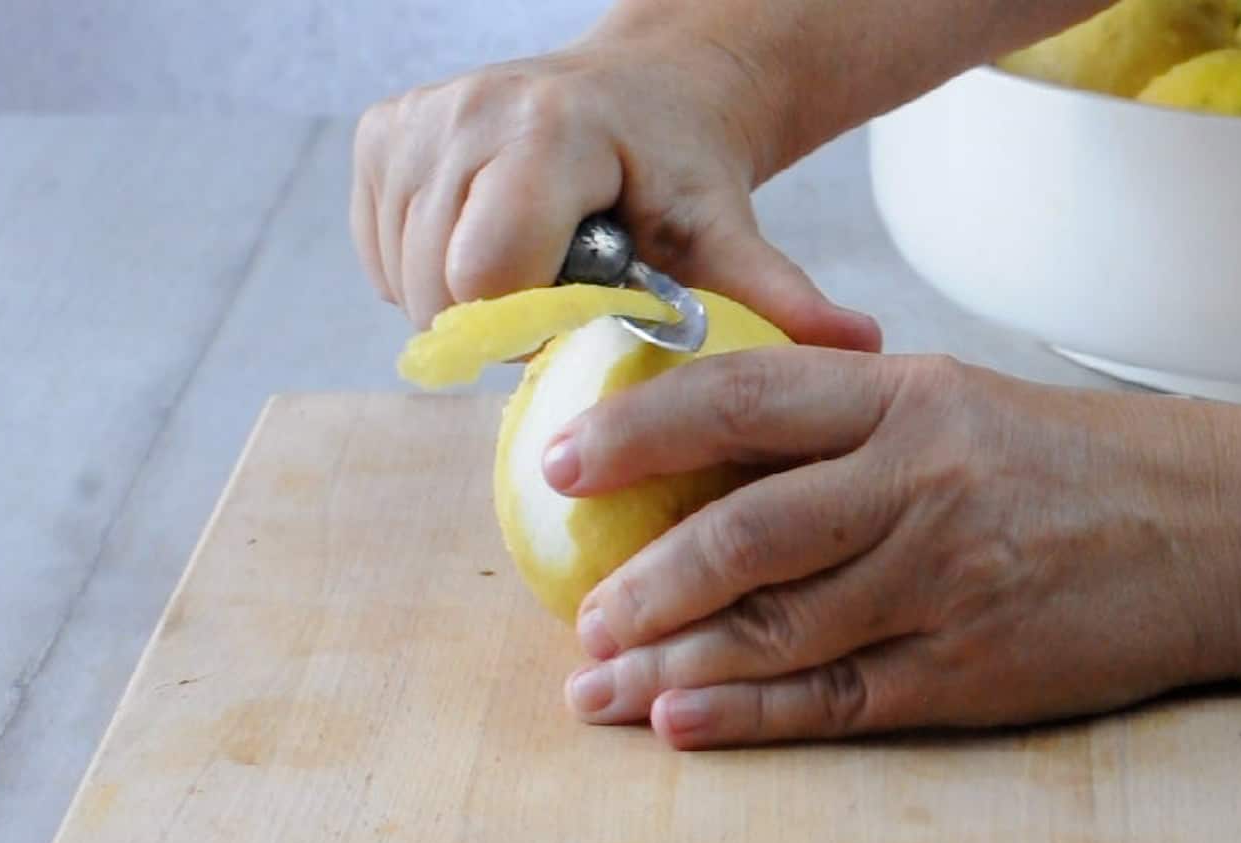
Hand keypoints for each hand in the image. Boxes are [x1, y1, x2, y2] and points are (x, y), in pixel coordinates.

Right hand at [349, 34, 880, 347]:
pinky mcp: (379, 132)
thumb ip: (775, 300)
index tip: (579, 312)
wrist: (646, 94)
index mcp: (546, 132)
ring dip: (466, 301)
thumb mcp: (727, 236)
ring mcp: (414, 120)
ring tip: (536, 263)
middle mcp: (466, 112)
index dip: (529, 322)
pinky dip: (426, 271)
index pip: (488, 277)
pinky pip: (378, 250)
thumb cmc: (681, 176)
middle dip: (499, 321)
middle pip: (439, 290)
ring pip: (402, 280)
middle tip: (563, 294)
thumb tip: (862, 351)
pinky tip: (492, 240)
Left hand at [541, 349, 1240, 748]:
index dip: (637, 431)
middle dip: (640, 579)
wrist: (1220, 529)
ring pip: (775, 628)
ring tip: (594, 685)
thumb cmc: (1078, 462)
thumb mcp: (958, 402)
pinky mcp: (968, 671)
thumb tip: (703, 456)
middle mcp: (918, 485)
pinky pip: (836, 700)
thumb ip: (842, 425)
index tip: (561, 461)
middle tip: (576, 613)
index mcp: (906, 399)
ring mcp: (942, 584)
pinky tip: (682, 724)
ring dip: (670, 664)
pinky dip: (750, 717)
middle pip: (743, 531)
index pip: (740, 400)